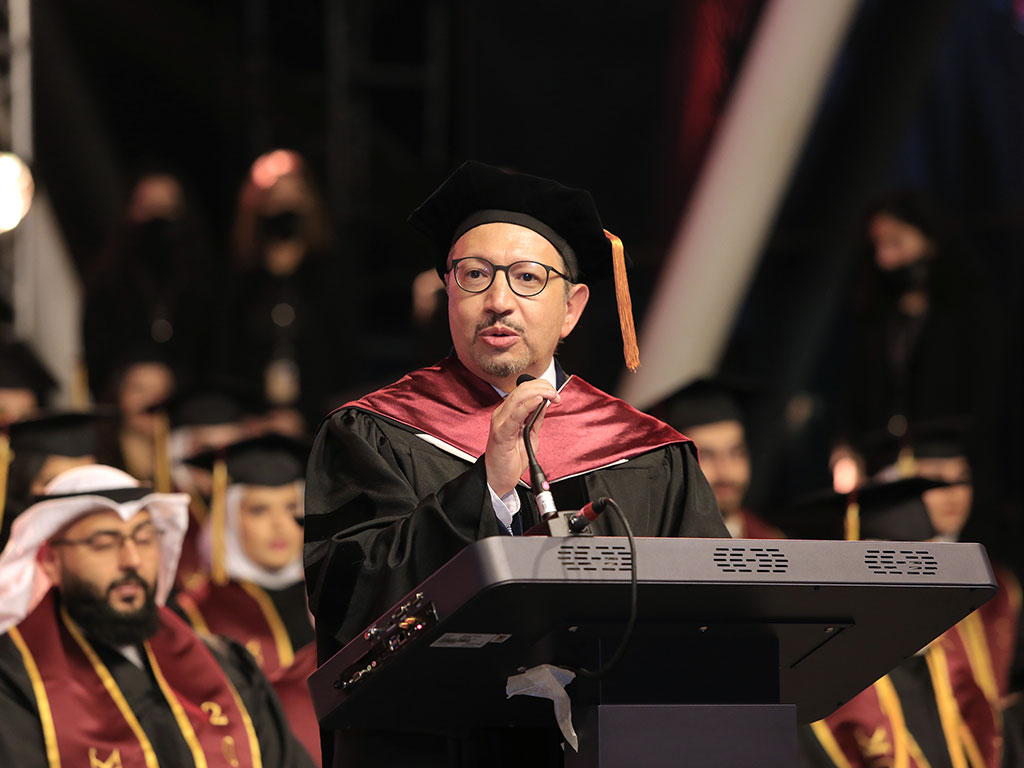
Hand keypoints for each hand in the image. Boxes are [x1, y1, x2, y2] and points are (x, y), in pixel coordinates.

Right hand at [485, 379, 559, 496]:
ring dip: (538, 393)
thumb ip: (535, 419)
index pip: (524, 390)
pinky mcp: (501, 433)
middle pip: (521, 390)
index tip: (555, 394)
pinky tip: (538, 401)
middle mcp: (502, 414)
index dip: (541, 387)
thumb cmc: (511, 459)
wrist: (498, 479)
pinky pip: (515, 415)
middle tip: (556, 395)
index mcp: (508, 413)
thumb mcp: (529, 435)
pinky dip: (527, 406)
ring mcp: (500, 422)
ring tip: (551, 395)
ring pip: (518, 397)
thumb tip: (545, 403)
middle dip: (542, 387)